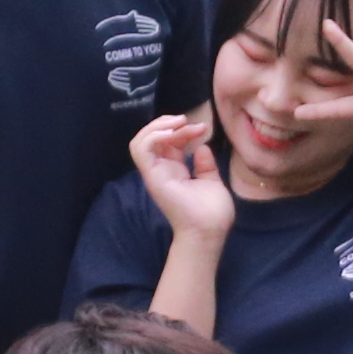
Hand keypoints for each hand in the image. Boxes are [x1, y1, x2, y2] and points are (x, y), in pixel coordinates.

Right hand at [126, 108, 232, 241]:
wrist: (209, 231)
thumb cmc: (212, 213)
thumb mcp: (211, 181)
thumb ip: (205, 165)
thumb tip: (202, 147)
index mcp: (174, 170)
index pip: (168, 141)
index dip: (183, 129)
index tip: (203, 128)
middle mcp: (161, 170)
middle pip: (152, 137)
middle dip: (169, 123)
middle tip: (189, 122)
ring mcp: (155, 173)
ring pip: (140, 141)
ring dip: (157, 127)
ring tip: (178, 123)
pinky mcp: (153, 177)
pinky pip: (141, 150)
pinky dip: (153, 136)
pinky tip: (172, 133)